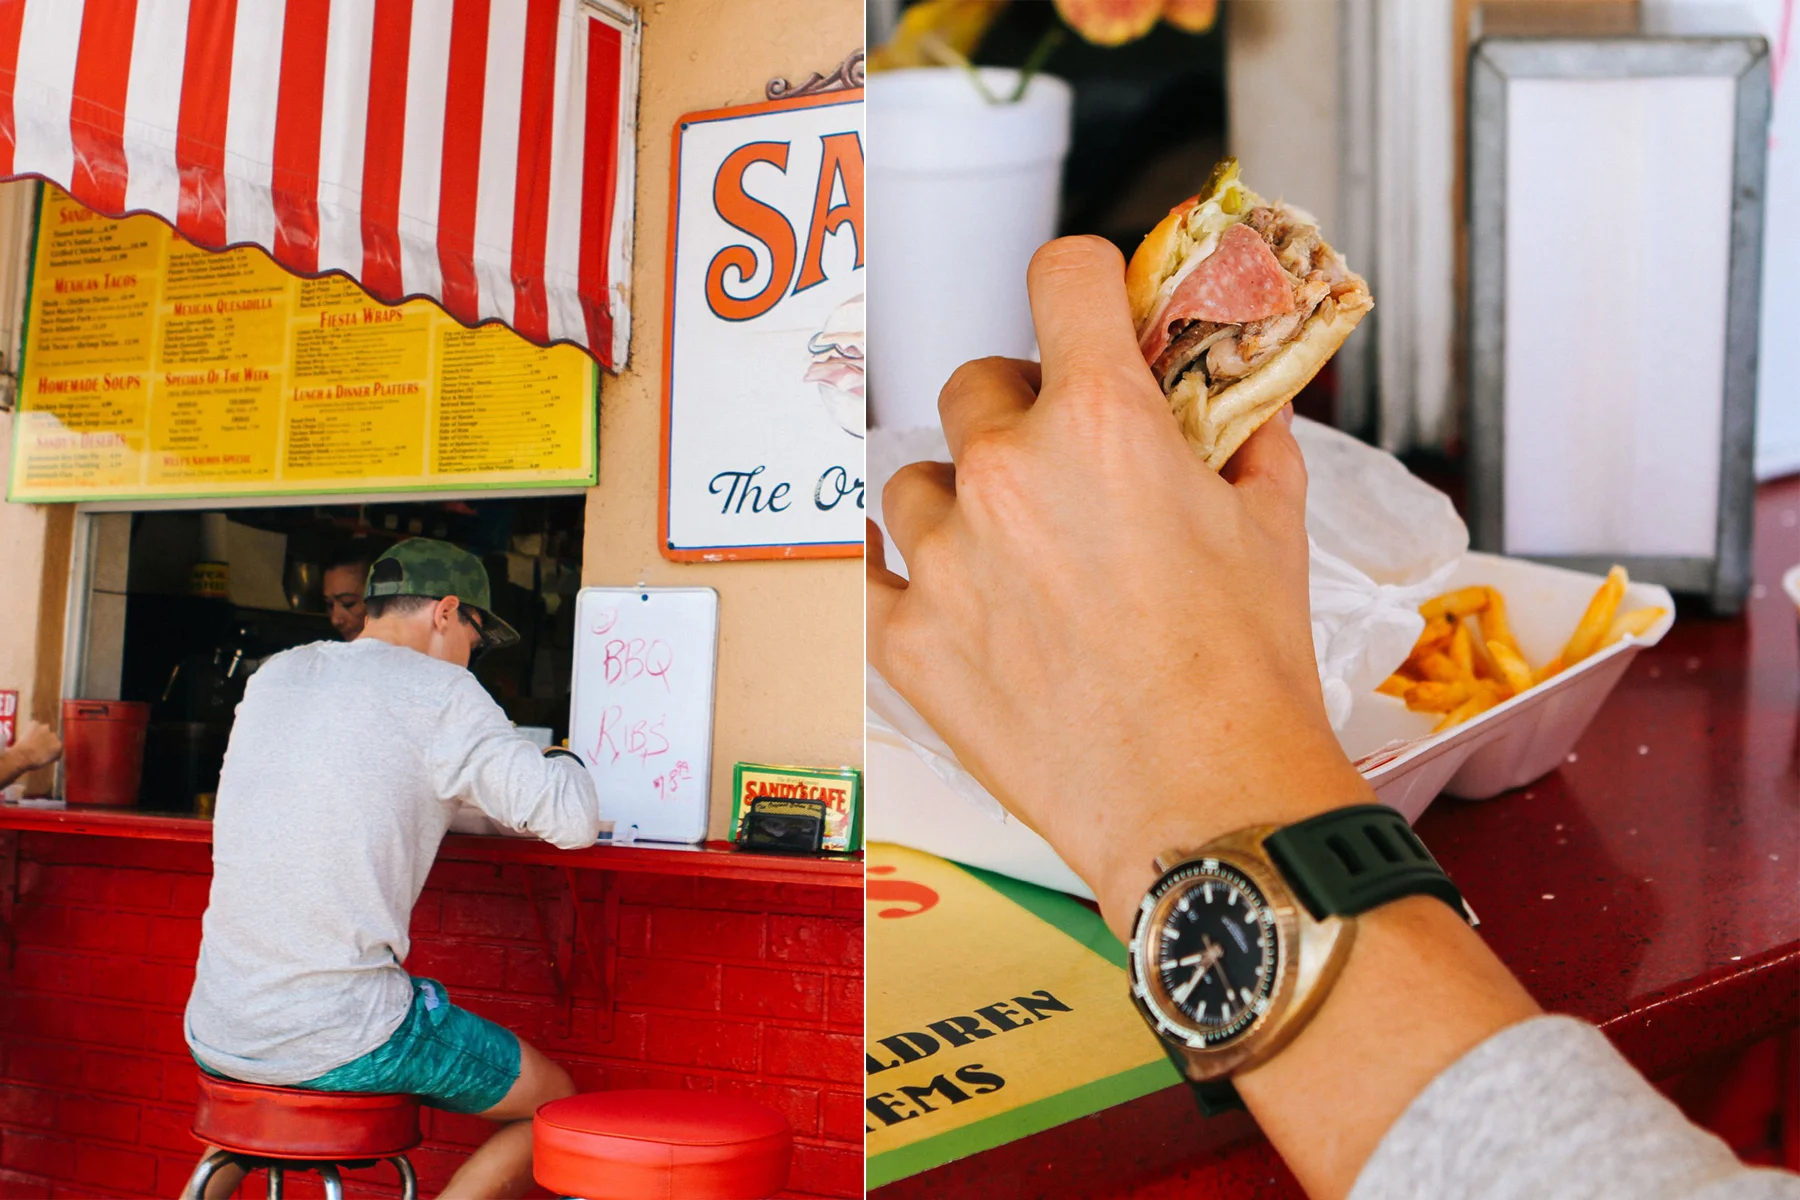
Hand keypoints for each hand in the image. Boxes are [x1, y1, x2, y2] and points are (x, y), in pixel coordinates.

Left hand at [10, 720, 61, 770]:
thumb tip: (51, 754)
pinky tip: (28, 734)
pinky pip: (35, 724)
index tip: (47, 751)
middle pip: (52, 736)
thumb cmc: (34, 762)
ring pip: (44, 729)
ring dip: (41, 733)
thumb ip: (53, 755)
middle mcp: (55, 735)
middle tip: (39, 745)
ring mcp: (45, 728)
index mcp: (59, 746)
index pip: (58, 746)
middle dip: (47, 740)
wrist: (21, 756)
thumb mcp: (48, 762)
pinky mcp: (35, 724)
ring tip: (33, 740)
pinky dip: (32, 728)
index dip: (52, 748)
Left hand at [867, 235, 1370, 937]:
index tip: (1084, 304)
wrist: (1206, 803)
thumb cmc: (1247, 676)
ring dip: (958, 499)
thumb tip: (1239, 395)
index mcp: (1100, 423)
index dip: (1080, 282)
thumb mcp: (1274, 526)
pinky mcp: (906, 638)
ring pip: (916, 478)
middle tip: (1058, 465)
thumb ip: (1244, 434)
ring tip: (1011, 557)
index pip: (1059, 276)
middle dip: (1018, 409)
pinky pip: (869, 569)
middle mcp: (1006, 474)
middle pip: (976, 383)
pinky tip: (941, 589)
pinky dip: (900, 572)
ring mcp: (943, 558)